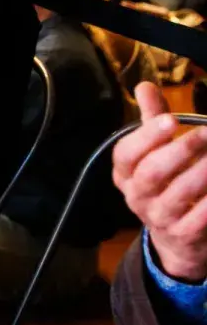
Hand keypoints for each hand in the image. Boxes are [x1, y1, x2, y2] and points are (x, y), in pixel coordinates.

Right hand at [116, 82, 206, 280]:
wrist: (176, 238)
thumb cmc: (167, 185)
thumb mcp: (155, 154)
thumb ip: (152, 121)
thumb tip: (144, 86)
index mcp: (125, 174)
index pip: (126, 154)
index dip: (147, 137)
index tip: (171, 120)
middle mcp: (136, 196)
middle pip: (151, 173)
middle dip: (180, 151)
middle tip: (206, 133)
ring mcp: (159, 218)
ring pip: (177, 195)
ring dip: (202, 173)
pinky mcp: (183, 234)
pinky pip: (200, 218)